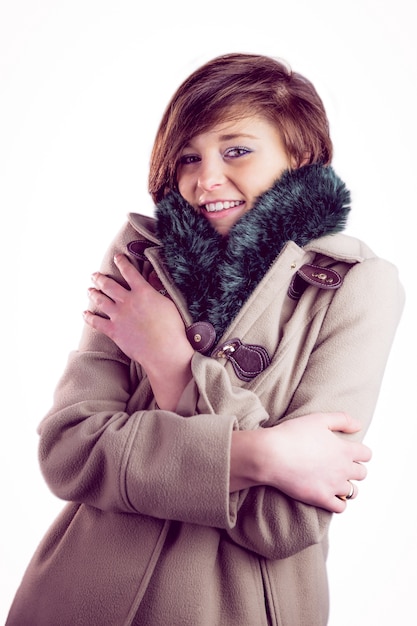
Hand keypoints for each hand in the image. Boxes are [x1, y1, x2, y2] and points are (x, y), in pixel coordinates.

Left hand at [83, 254, 193, 407]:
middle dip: (100, 278)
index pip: (129, 272)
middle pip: (109, 285)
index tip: (117, 257)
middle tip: (95, 275)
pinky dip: (89, 317)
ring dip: (93, 293)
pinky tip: (84, 313)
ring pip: (100, 300)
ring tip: (89, 289)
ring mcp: (118, 316)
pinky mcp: (113, 331)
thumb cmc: (172, 328)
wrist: (164, 350)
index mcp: (142, 292)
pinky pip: (96, 322)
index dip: (122, 262)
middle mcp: (127, 301)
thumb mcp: (169, 303)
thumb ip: (157, 291)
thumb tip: (153, 280)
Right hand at [231, 412, 370, 512]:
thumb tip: (359, 425)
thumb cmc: (292, 435)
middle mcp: (343, 468)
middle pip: (362, 473)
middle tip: (339, 466)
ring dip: (347, 486)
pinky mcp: (321, 498)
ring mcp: (333, 485)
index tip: (350, 452)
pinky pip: (340, 507)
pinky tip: (329, 495)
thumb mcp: (318, 419)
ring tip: (335, 481)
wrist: (272, 455)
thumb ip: (342, 420)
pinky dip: (338, 503)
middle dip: (354, 469)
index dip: (360, 453)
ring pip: (353, 491)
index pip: (366, 454)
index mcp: (344, 449)